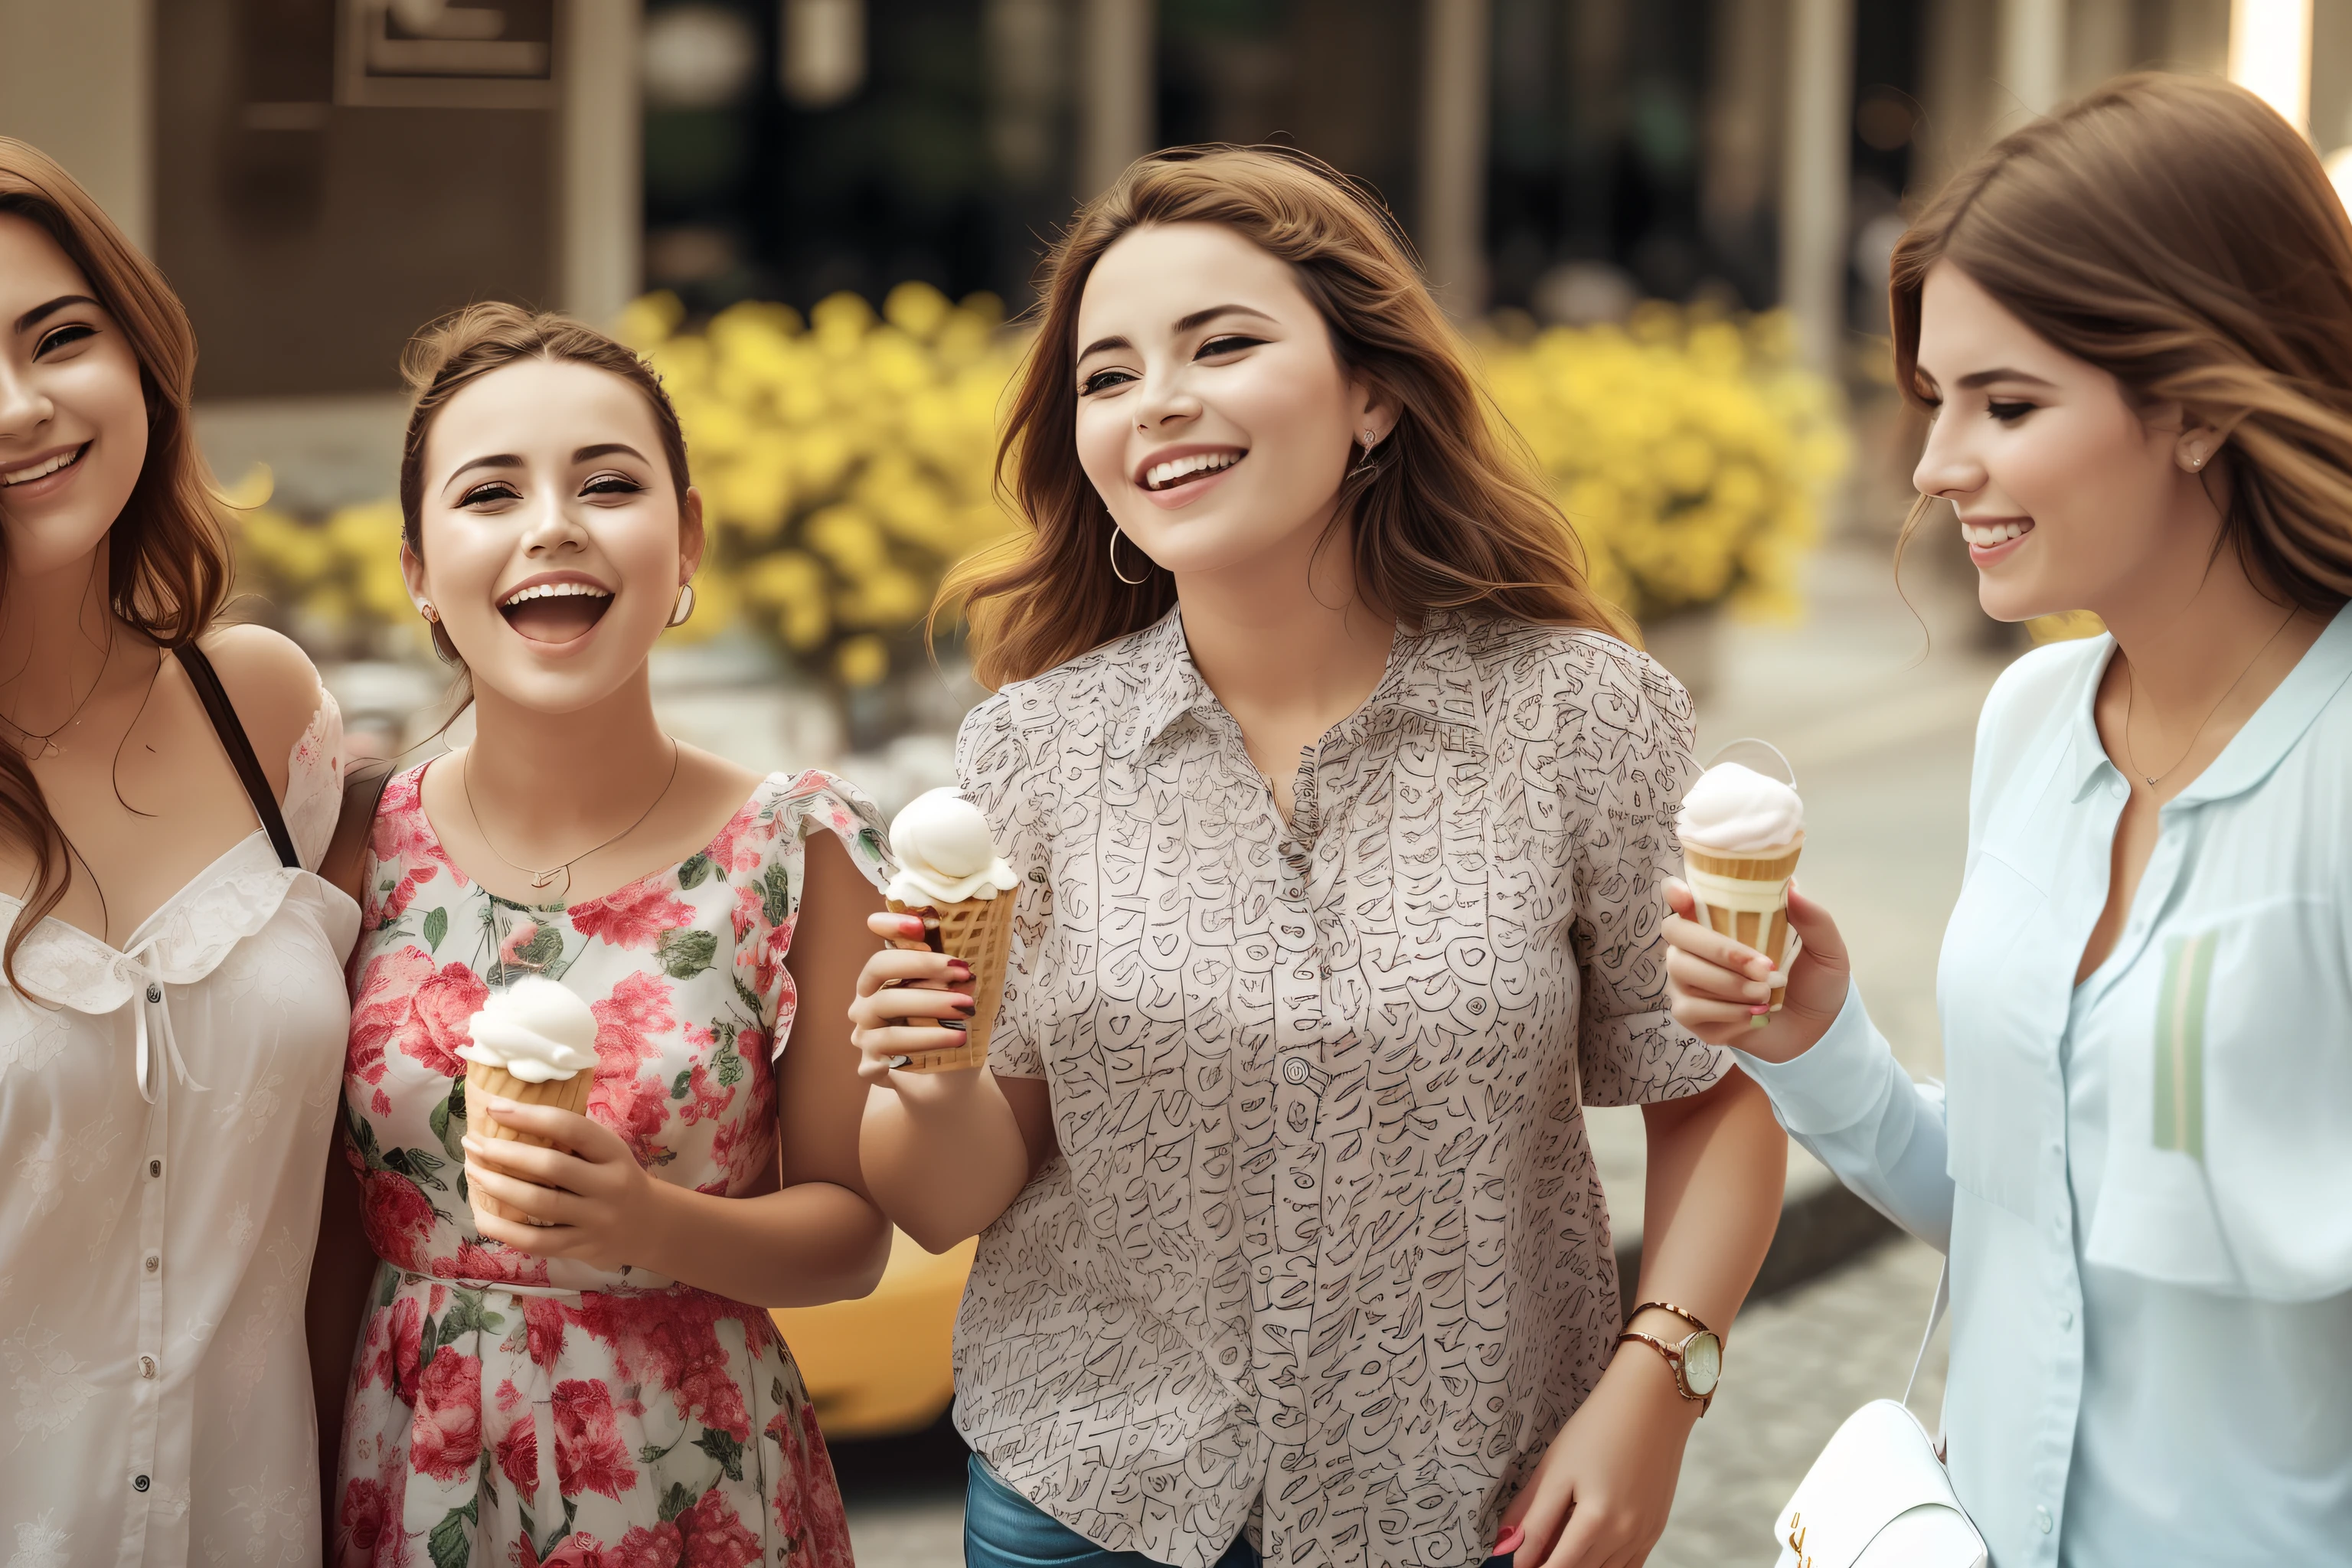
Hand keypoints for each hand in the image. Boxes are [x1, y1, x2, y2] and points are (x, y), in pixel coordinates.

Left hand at [462, 1098, 665, 1271]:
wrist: (651, 1225)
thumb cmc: (616, 1177)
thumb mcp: (607, 1152)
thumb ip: (572, 1139)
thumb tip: (511, 1116)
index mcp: (613, 1153)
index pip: (572, 1128)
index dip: (530, 1117)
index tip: (494, 1108)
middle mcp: (608, 1186)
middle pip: (550, 1167)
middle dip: (504, 1153)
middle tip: (473, 1143)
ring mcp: (595, 1220)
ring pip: (539, 1204)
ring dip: (498, 1186)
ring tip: (473, 1172)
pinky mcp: (580, 1248)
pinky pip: (535, 1242)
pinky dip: (503, 1229)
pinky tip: (481, 1215)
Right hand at [845, 911, 978, 1082]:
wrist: (945, 1079)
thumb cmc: (945, 1026)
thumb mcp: (953, 996)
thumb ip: (951, 971)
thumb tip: (963, 953)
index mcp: (882, 980)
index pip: (883, 950)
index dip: (892, 933)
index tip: (919, 925)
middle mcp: (866, 1003)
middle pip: (879, 975)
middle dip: (923, 970)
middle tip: (967, 976)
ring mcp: (865, 1036)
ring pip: (886, 1026)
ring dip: (926, 1029)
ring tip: (963, 1033)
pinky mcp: (870, 1067)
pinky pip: (876, 1064)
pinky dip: (889, 1063)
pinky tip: (903, 1064)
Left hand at [1501, 1335, 1700, 1566]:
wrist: (1653, 1403)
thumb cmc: (1598, 1428)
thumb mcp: (1555, 1468)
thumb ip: (1530, 1516)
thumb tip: (1503, 1550)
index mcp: (1595, 1521)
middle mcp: (1624, 1536)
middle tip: (1528, 1557)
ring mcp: (1643, 1536)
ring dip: (1578, 1566)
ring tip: (1554, 1548)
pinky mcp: (1655, 1530)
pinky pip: (1627, 1567)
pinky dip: (1603, 1566)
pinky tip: (1585, 1552)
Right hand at [1660, 878, 1849, 1062]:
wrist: (1815, 1031)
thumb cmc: (1814, 982)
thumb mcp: (1826, 949)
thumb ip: (1813, 919)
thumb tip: (1792, 890)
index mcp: (1722, 921)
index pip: (1681, 897)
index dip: (1675, 893)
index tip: (1684, 895)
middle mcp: (1696, 947)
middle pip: (1676, 932)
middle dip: (1719, 949)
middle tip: (1763, 968)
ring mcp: (1687, 981)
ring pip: (1683, 972)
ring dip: (1729, 985)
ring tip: (1765, 996)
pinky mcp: (1691, 1016)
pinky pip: (1691, 1009)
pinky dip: (1727, 1013)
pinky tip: (1752, 1015)